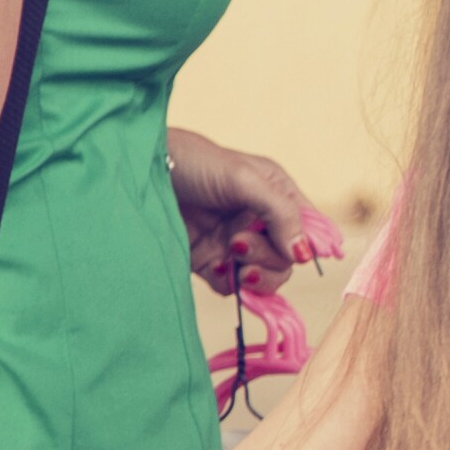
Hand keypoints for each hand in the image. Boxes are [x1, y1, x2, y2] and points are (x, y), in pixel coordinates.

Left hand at [168, 127, 342, 298]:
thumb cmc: (196, 164)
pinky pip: (231, 286)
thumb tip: (304, 255)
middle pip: (287, 258)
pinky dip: (228, 282)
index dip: (306, 245)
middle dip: (270, 258)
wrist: (141, 173)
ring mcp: (234, 242)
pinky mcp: (209, 261)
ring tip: (231, 256)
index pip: (308, 228)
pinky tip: (216, 266)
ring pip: (263, 276)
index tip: (293, 252)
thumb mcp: (245, 179)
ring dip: (252, 274)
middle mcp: (259, 221)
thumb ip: (280, 214)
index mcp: (276, 195)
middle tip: (240, 245)